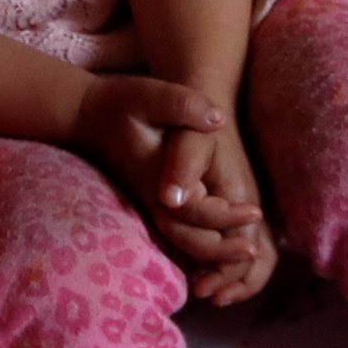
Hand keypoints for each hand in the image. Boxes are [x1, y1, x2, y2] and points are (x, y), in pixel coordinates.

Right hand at [74, 73, 275, 305]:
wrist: (91, 114)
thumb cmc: (124, 102)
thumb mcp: (152, 94)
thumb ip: (184, 105)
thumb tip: (217, 120)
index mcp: (158, 179)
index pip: (195, 210)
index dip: (225, 216)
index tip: (256, 212)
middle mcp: (155, 198)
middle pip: (187, 239)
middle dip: (220, 250)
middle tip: (253, 250)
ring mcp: (153, 204)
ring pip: (182, 241)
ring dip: (212, 253)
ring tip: (244, 253)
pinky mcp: (155, 202)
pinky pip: (179, 235)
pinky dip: (200, 247)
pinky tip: (223, 249)